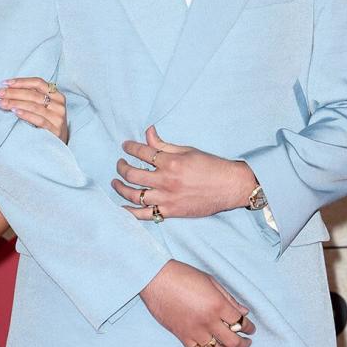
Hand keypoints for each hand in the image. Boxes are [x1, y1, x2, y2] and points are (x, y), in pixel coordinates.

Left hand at [0, 78, 67, 142]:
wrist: (58, 146)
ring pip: (34, 106)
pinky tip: (14, 112)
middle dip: (13, 92)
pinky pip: (39, 120)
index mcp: (57, 95)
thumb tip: (7, 89)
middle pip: (33, 94)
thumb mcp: (44, 108)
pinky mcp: (55, 130)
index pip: (37, 82)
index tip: (4, 83)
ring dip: (15, 103)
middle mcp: (59, 105)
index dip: (20, 81)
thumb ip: (32, 97)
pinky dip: (26, 115)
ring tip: (1, 103)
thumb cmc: (47, 123)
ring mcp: (58, 118)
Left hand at [113, 125, 255, 218]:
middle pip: (133, 174)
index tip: (125, 146)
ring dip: (120, 188)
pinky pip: (144, 215)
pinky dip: (130, 212)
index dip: (130, 147)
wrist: (230, 186)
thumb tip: (148, 131)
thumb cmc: (211, 166)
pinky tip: (121, 207)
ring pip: (134, 195)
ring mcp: (167, 198)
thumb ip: (164, 144)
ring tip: (116, 183)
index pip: (142, 153)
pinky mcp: (170, 212)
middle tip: (120, 164)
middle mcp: (166, 181)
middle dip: (121, 167)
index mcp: (171, 162)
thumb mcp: (187, 150)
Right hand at [141, 260, 254, 346]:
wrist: (155, 280)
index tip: (251, 329)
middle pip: (232, 341)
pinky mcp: (181, 336)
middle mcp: (208, 321)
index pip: (240, 322)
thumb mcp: (211, 281)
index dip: (249, 327)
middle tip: (246, 343)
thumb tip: (244, 311)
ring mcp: (194, 331)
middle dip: (243, 344)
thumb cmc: (183, 276)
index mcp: (218, 305)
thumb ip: (229, 298)